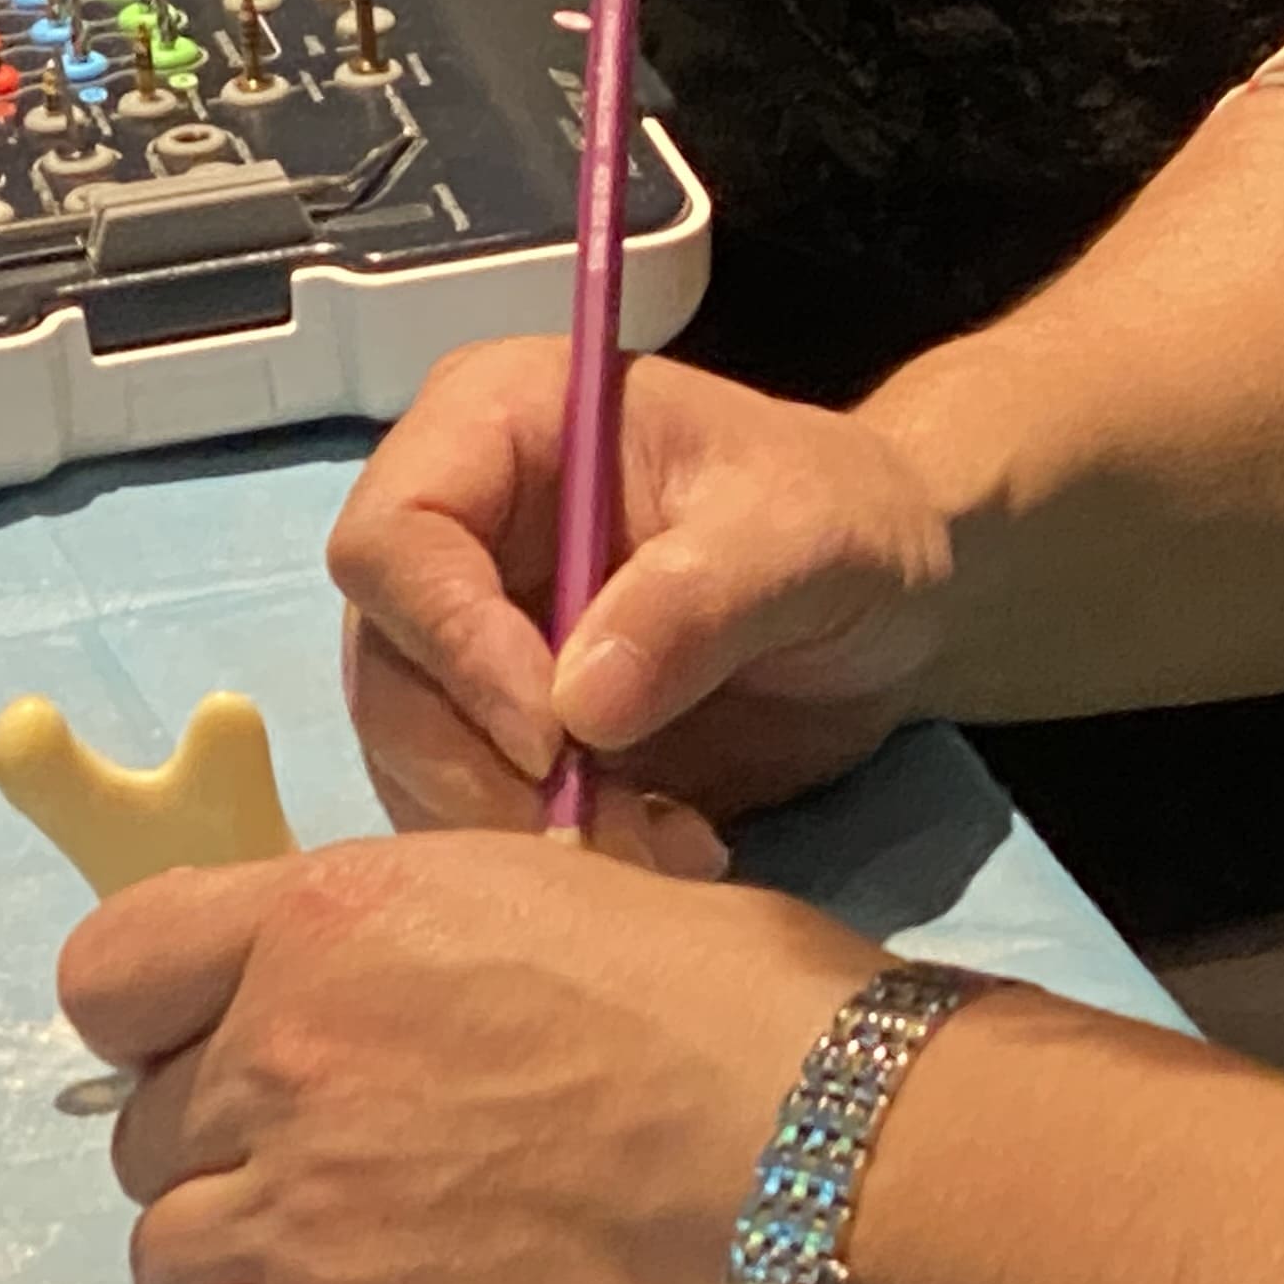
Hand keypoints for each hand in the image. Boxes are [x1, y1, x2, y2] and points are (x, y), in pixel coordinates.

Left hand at [59, 831, 882, 1283]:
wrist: (816, 1156)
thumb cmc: (728, 1003)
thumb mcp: (541, 888)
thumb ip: (402, 932)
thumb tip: (373, 983)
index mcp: (325, 913)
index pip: (109, 971)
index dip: (158, 1018)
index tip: (230, 1045)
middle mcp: (276, 1051)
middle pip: (148, 1127)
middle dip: (233, 1145)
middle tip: (364, 1164)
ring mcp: (291, 1209)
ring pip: (164, 1251)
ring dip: (246, 1257)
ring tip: (374, 1259)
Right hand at [330, 343, 954, 853]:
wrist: (896, 596)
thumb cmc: (848, 518)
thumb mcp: (805, 534)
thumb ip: (700, 598)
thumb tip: (575, 707)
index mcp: (496, 425)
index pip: (393, 538)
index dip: (450, 642)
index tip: (551, 736)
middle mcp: (456, 531)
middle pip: (386, 669)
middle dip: (479, 768)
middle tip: (600, 830)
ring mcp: (469, 637)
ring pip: (414, 757)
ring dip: (518, 829)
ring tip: (664, 845)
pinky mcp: (500, 729)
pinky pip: (472, 811)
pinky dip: (553, 857)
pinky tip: (668, 849)